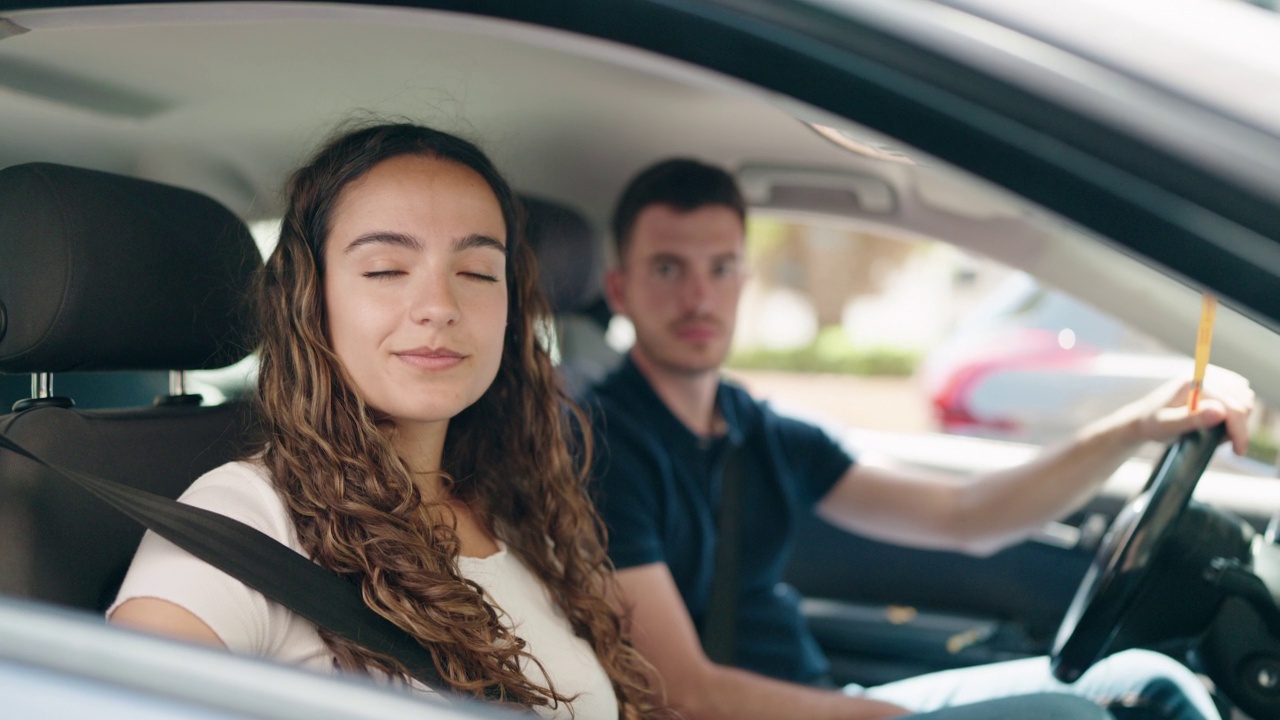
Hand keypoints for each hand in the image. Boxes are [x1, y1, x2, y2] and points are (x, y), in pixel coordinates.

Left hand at [1120, 365, 1254, 454]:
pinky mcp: (1216, 379)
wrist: (1145, 418)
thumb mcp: (1168, 426)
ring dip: (1237, 419)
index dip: (1239, 431)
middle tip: (1218, 441)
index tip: (1238, 451)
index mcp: (1193, 382)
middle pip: (1243, 403)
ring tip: (1216, 431)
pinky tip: (1220, 421)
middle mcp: (1204, 373)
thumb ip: (1192, 419)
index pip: (1232, 407)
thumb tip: (1219, 411)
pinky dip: (1236, 411)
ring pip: (1245, 398)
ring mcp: (1211, 374)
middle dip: (1237, 427)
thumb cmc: (1153, 424)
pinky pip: (1240, 395)